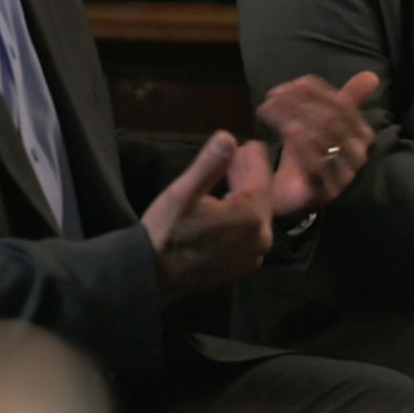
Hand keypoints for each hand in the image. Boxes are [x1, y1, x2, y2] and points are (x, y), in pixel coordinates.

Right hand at [140, 131, 273, 302]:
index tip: (251, 142)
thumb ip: (209, 165)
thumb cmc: (166, 231)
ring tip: (232, 173)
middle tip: (239, 153)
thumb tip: (227, 136)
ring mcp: (254, 256)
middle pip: (262, 197)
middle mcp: (261, 239)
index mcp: (250, 218)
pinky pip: (250, 233)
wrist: (151, 275)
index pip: (261, 179)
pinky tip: (228, 202)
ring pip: (257, 215)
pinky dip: (243, 215)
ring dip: (246, 194)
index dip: (255, 158)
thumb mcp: (183, 193)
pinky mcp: (243, 266)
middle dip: (250, 174)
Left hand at [259, 71, 378, 216]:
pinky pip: (315, 164)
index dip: (312, 92)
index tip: (282, 87)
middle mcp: (358, 155)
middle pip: (330, 120)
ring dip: (292, 119)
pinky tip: (283, 132)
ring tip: (269, 111)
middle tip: (271, 99)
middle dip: (297, 104)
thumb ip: (343, 98)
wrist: (290, 193)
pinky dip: (298, 144)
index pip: (340, 105)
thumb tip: (372, 75)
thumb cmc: (307, 151)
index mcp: (362, 134)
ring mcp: (344, 175)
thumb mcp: (322, 120)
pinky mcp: (326, 191)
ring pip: (321, 138)